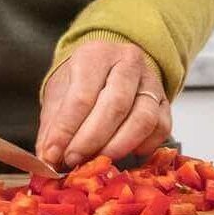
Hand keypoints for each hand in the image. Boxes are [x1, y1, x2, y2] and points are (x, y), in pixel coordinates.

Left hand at [35, 39, 172, 172]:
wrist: (108, 67)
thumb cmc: (81, 80)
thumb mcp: (59, 93)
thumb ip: (53, 125)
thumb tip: (48, 157)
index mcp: (96, 54)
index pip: (82, 95)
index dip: (66, 129)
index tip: (53, 153)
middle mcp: (128, 62)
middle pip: (115, 106)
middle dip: (91, 140)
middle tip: (73, 159)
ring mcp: (151, 82)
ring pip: (142, 119)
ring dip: (117, 146)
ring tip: (96, 161)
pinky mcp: (165, 103)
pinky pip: (160, 129)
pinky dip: (141, 147)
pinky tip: (122, 154)